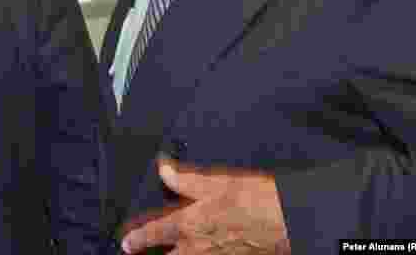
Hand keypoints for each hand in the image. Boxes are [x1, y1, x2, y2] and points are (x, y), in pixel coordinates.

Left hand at [120, 155, 290, 254]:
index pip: (155, 233)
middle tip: (140, 254)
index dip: (137, 238)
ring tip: (172, 253)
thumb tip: (163, 169)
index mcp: (190, 224)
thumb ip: (185, 178)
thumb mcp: (216, 182)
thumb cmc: (255, 200)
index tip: (126, 243)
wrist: (289, 221)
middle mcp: (200, 246)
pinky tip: (205, 251)